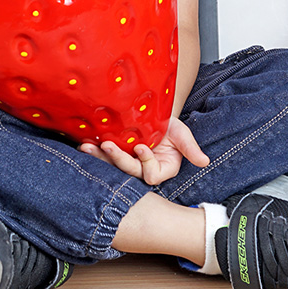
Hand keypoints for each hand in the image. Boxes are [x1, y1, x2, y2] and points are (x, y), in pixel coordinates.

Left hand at [80, 117, 209, 185]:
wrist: (155, 114)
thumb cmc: (169, 126)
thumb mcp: (181, 134)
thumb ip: (190, 148)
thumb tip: (204, 162)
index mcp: (161, 169)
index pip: (152, 174)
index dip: (146, 162)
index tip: (141, 147)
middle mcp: (142, 169)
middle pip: (129, 172)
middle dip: (118, 159)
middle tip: (108, 145)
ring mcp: (127, 162)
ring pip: (113, 167)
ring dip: (99, 158)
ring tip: (87, 147)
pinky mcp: (115, 154)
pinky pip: (103, 157)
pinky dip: (93, 151)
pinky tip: (83, 143)